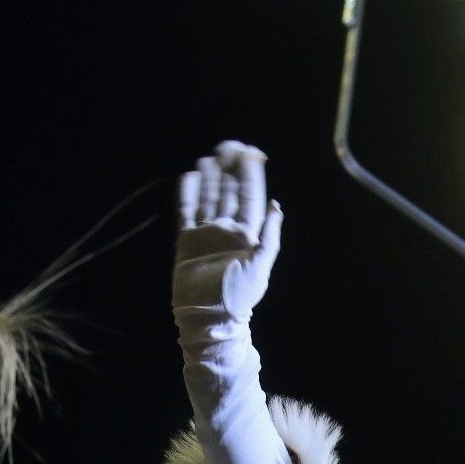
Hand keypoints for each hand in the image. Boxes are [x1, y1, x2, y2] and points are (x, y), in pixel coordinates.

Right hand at [172, 141, 283, 323]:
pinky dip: (187, 195)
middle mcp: (227, 230)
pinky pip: (187, 212)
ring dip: (209, 178)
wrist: (209, 317)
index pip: (250, 197)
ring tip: (210, 157)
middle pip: (228, 192)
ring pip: (208, 198)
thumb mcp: (260, 265)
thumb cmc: (239, 297)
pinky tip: (189, 176)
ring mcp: (206, 234)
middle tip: (229, 146)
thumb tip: (277, 206)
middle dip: (229, 170)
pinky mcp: (187, 241)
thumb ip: (269, 236)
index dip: (251, 175)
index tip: (252, 153)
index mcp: (247, 234)